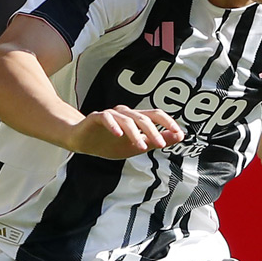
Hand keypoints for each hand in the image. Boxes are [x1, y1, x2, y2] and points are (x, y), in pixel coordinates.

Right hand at [68, 105, 182, 158]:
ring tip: (141, 147)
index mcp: (136, 119)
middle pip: (143, 118)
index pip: (155, 115)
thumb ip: (156, 140)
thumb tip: (179, 136)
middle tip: (161, 144)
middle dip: (154, 131)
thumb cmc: (109, 143)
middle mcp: (125, 113)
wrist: (82, 142)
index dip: (168, 122)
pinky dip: (113, 125)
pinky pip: (106, 118)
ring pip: (127, 120)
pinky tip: (119, 134)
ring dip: (135, 133)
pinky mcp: (96, 118)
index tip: (178, 133)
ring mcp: (111, 115)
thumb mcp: (136, 146)